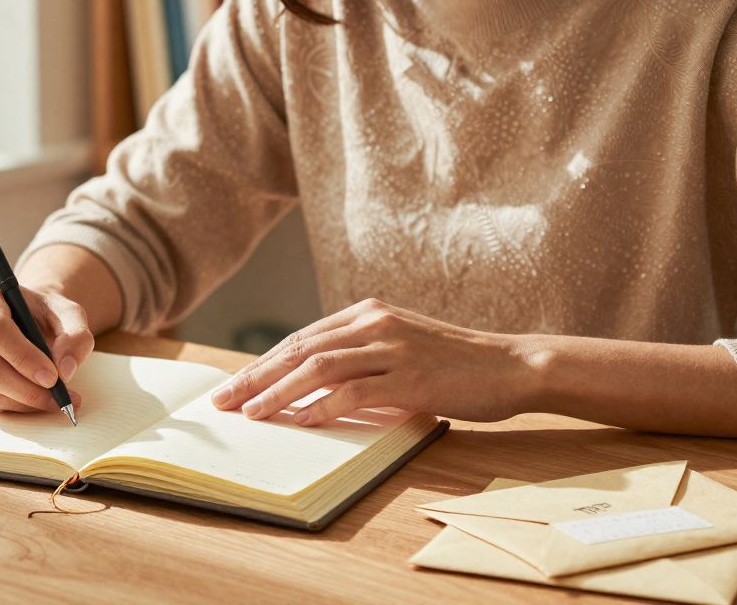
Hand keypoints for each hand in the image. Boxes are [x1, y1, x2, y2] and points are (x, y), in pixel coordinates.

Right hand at [0, 276, 94, 413]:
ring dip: (21, 402)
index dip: (24, 357)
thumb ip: (76, 334)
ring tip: (53, 401)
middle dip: (24, 388)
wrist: (26, 320)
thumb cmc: (44, 314)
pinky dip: (11, 407)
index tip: (53, 377)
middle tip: (58, 398)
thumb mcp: (68, 313)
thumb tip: (65, 369)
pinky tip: (33, 400)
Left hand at [210, 298, 537, 425]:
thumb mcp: (399, 350)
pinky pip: (354, 392)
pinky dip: (321, 407)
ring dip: (277, 391)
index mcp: (367, 314)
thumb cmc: (455, 364)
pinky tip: (300, 422)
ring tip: (250, 413)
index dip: (263, 363)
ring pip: (318, 367)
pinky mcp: (410, 377)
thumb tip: (309, 389)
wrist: (512, 365)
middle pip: (299, 349)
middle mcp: (374, 324)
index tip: (234, 386)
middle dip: (255, 376)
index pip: (301, 339)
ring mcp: (392, 349)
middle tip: (224, 401)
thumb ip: (360, 359)